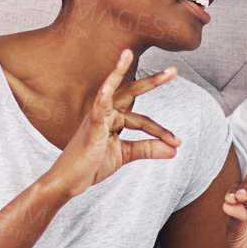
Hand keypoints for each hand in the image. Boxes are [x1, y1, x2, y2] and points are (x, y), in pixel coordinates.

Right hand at [44, 50, 179, 198]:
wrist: (69, 181)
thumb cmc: (91, 165)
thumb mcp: (125, 155)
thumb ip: (147, 149)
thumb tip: (174, 149)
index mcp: (113, 119)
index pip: (142, 120)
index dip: (161, 131)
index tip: (178, 142)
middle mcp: (106, 114)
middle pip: (131, 93)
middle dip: (152, 81)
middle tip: (173, 70)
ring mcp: (97, 119)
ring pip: (119, 96)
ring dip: (137, 81)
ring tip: (148, 66)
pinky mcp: (90, 130)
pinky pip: (97, 112)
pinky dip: (102, 99)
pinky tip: (106, 89)